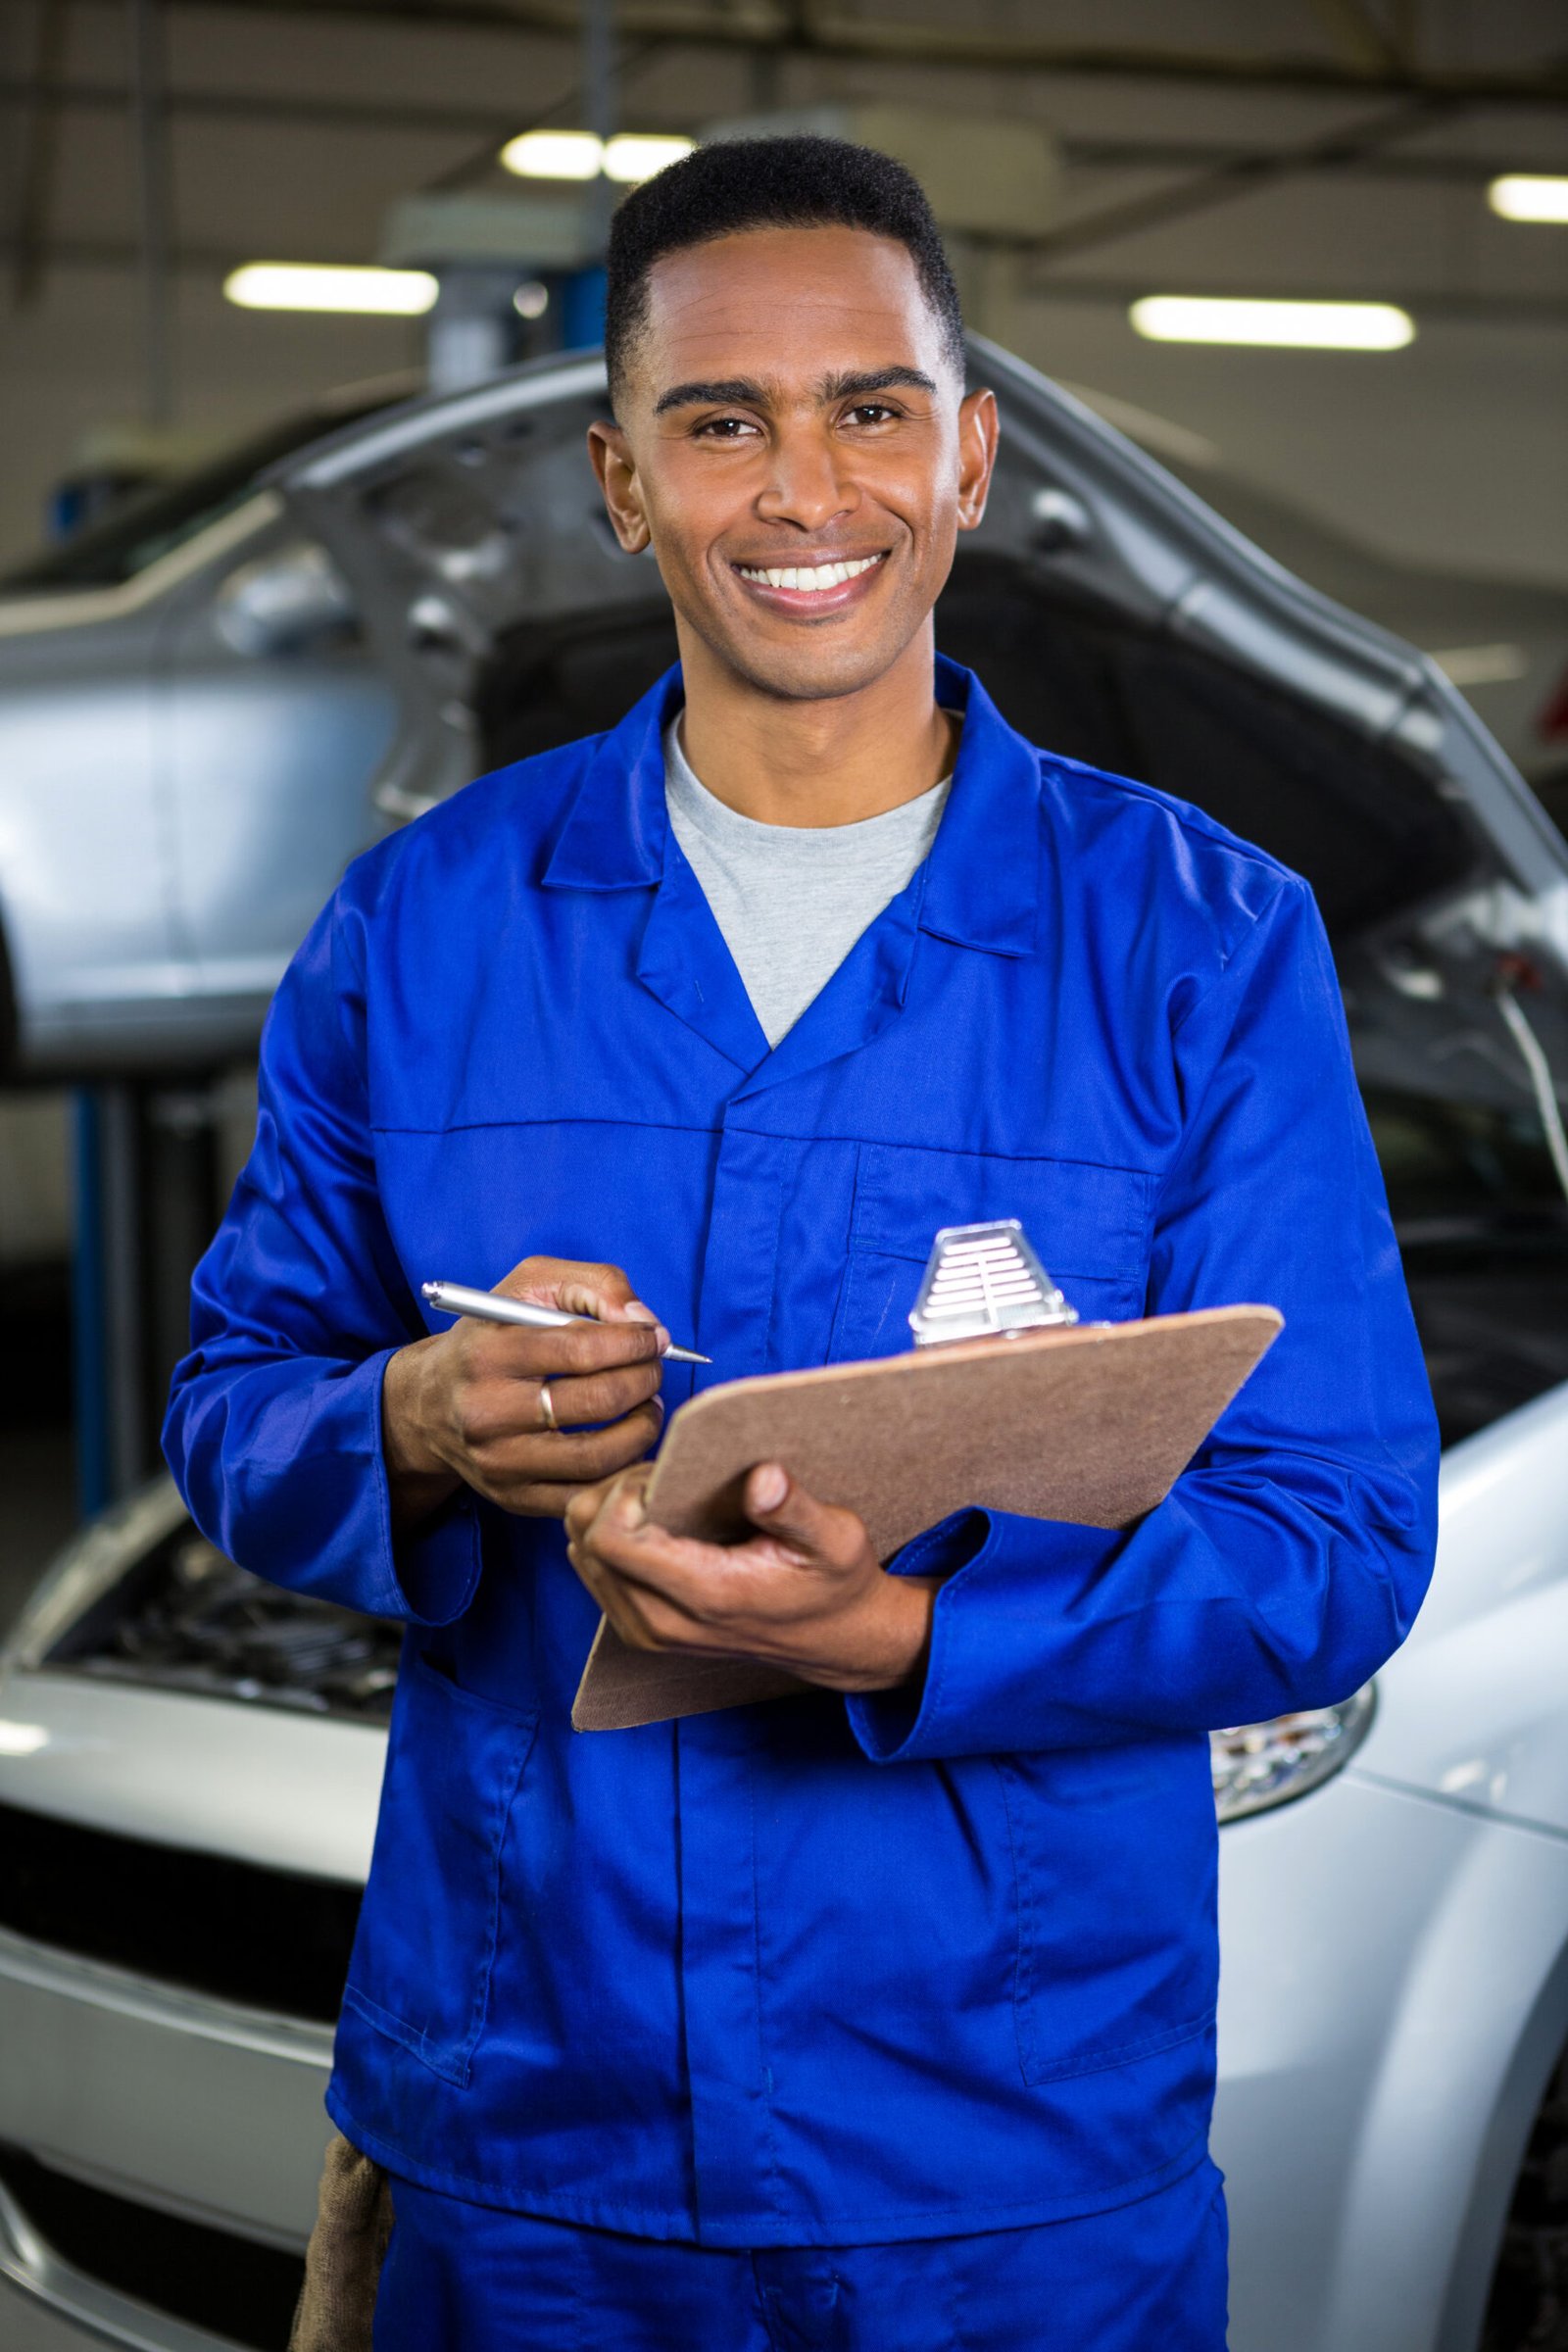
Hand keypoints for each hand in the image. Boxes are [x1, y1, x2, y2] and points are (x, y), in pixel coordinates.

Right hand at [382, 1257, 668, 1527]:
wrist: (429, 1403)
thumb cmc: (492, 1335)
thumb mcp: (529, 1286)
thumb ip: (591, 1284)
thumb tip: (643, 1320)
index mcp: (488, 1354)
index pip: (582, 1349)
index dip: (634, 1342)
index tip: (653, 1337)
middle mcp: (487, 1412)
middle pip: (596, 1402)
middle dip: (644, 1380)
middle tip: (654, 1369)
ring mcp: (500, 1462)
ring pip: (598, 1457)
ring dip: (643, 1428)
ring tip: (648, 1406)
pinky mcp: (513, 1497)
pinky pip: (587, 1494)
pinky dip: (622, 1469)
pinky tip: (629, 1442)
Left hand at [564, 1462, 937, 1694]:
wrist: (834, 1639)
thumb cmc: (834, 1581)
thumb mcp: (836, 1537)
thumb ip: (795, 1508)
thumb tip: (763, 1477)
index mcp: (704, 1594)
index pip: (611, 1540)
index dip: (623, 1494)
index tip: (664, 1476)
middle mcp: (662, 1622)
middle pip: (585, 1541)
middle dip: (613, 1495)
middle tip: (662, 1478)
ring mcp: (647, 1631)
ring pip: (581, 1554)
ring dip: (608, 1515)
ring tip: (661, 1499)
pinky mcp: (641, 1630)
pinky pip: (594, 1571)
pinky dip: (610, 1537)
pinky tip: (655, 1523)